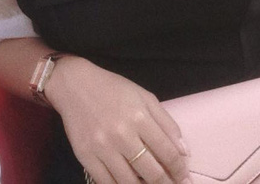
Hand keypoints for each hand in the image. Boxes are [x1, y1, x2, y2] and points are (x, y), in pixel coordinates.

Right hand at [45, 56, 191, 183]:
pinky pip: (107, 183)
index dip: (179, 169)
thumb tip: (184, 152)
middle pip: (152, 172)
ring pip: (130, 183)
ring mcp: (102, 148)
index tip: (183, 176)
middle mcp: (122, 134)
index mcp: (140, 117)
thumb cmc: (113, 89)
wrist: (75, 85)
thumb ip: (166, 123)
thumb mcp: (144, 97)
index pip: (168, 153)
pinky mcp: (86, 157)